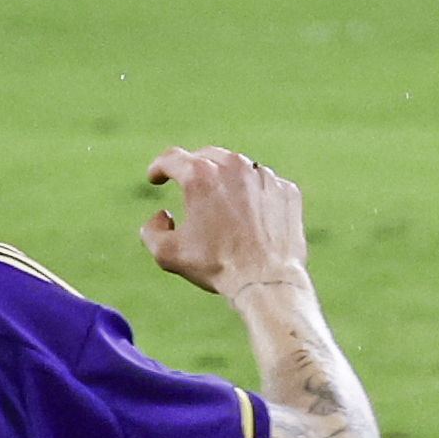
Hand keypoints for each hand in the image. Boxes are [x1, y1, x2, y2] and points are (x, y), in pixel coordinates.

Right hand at [142, 144, 310, 295]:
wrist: (267, 281)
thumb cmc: (217, 266)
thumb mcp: (167, 253)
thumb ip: (151, 229)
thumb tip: (162, 215)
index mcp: (200, 176)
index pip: (170, 158)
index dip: (158, 168)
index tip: (156, 178)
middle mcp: (233, 166)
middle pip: (205, 156)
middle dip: (192, 169)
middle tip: (188, 187)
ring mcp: (264, 176)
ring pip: (238, 168)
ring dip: (226, 181)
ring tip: (222, 206)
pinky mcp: (286, 190)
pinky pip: (263, 185)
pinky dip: (254, 195)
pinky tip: (250, 216)